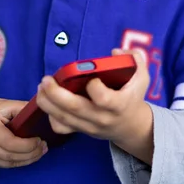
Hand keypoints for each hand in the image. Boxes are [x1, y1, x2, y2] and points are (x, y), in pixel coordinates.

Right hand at [0, 96, 47, 167]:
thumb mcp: (3, 104)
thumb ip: (22, 109)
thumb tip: (43, 113)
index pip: (11, 144)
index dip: (29, 145)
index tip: (40, 139)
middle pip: (11, 157)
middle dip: (31, 154)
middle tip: (44, 147)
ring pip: (8, 164)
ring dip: (27, 160)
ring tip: (39, 152)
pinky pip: (3, 165)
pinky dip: (17, 162)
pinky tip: (28, 155)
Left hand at [36, 49, 152, 147]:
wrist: (130, 126)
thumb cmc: (132, 96)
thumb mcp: (141, 77)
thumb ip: (134, 59)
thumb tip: (115, 52)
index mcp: (118, 104)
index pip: (103, 98)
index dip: (94, 86)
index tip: (90, 76)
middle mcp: (102, 117)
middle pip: (75, 108)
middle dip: (56, 93)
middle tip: (46, 80)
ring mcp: (89, 126)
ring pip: (63, 118)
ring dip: (47, 102)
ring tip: (41, 87)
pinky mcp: (80, 130)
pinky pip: (61, 127)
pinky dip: (50, 115)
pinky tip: (47, 101)